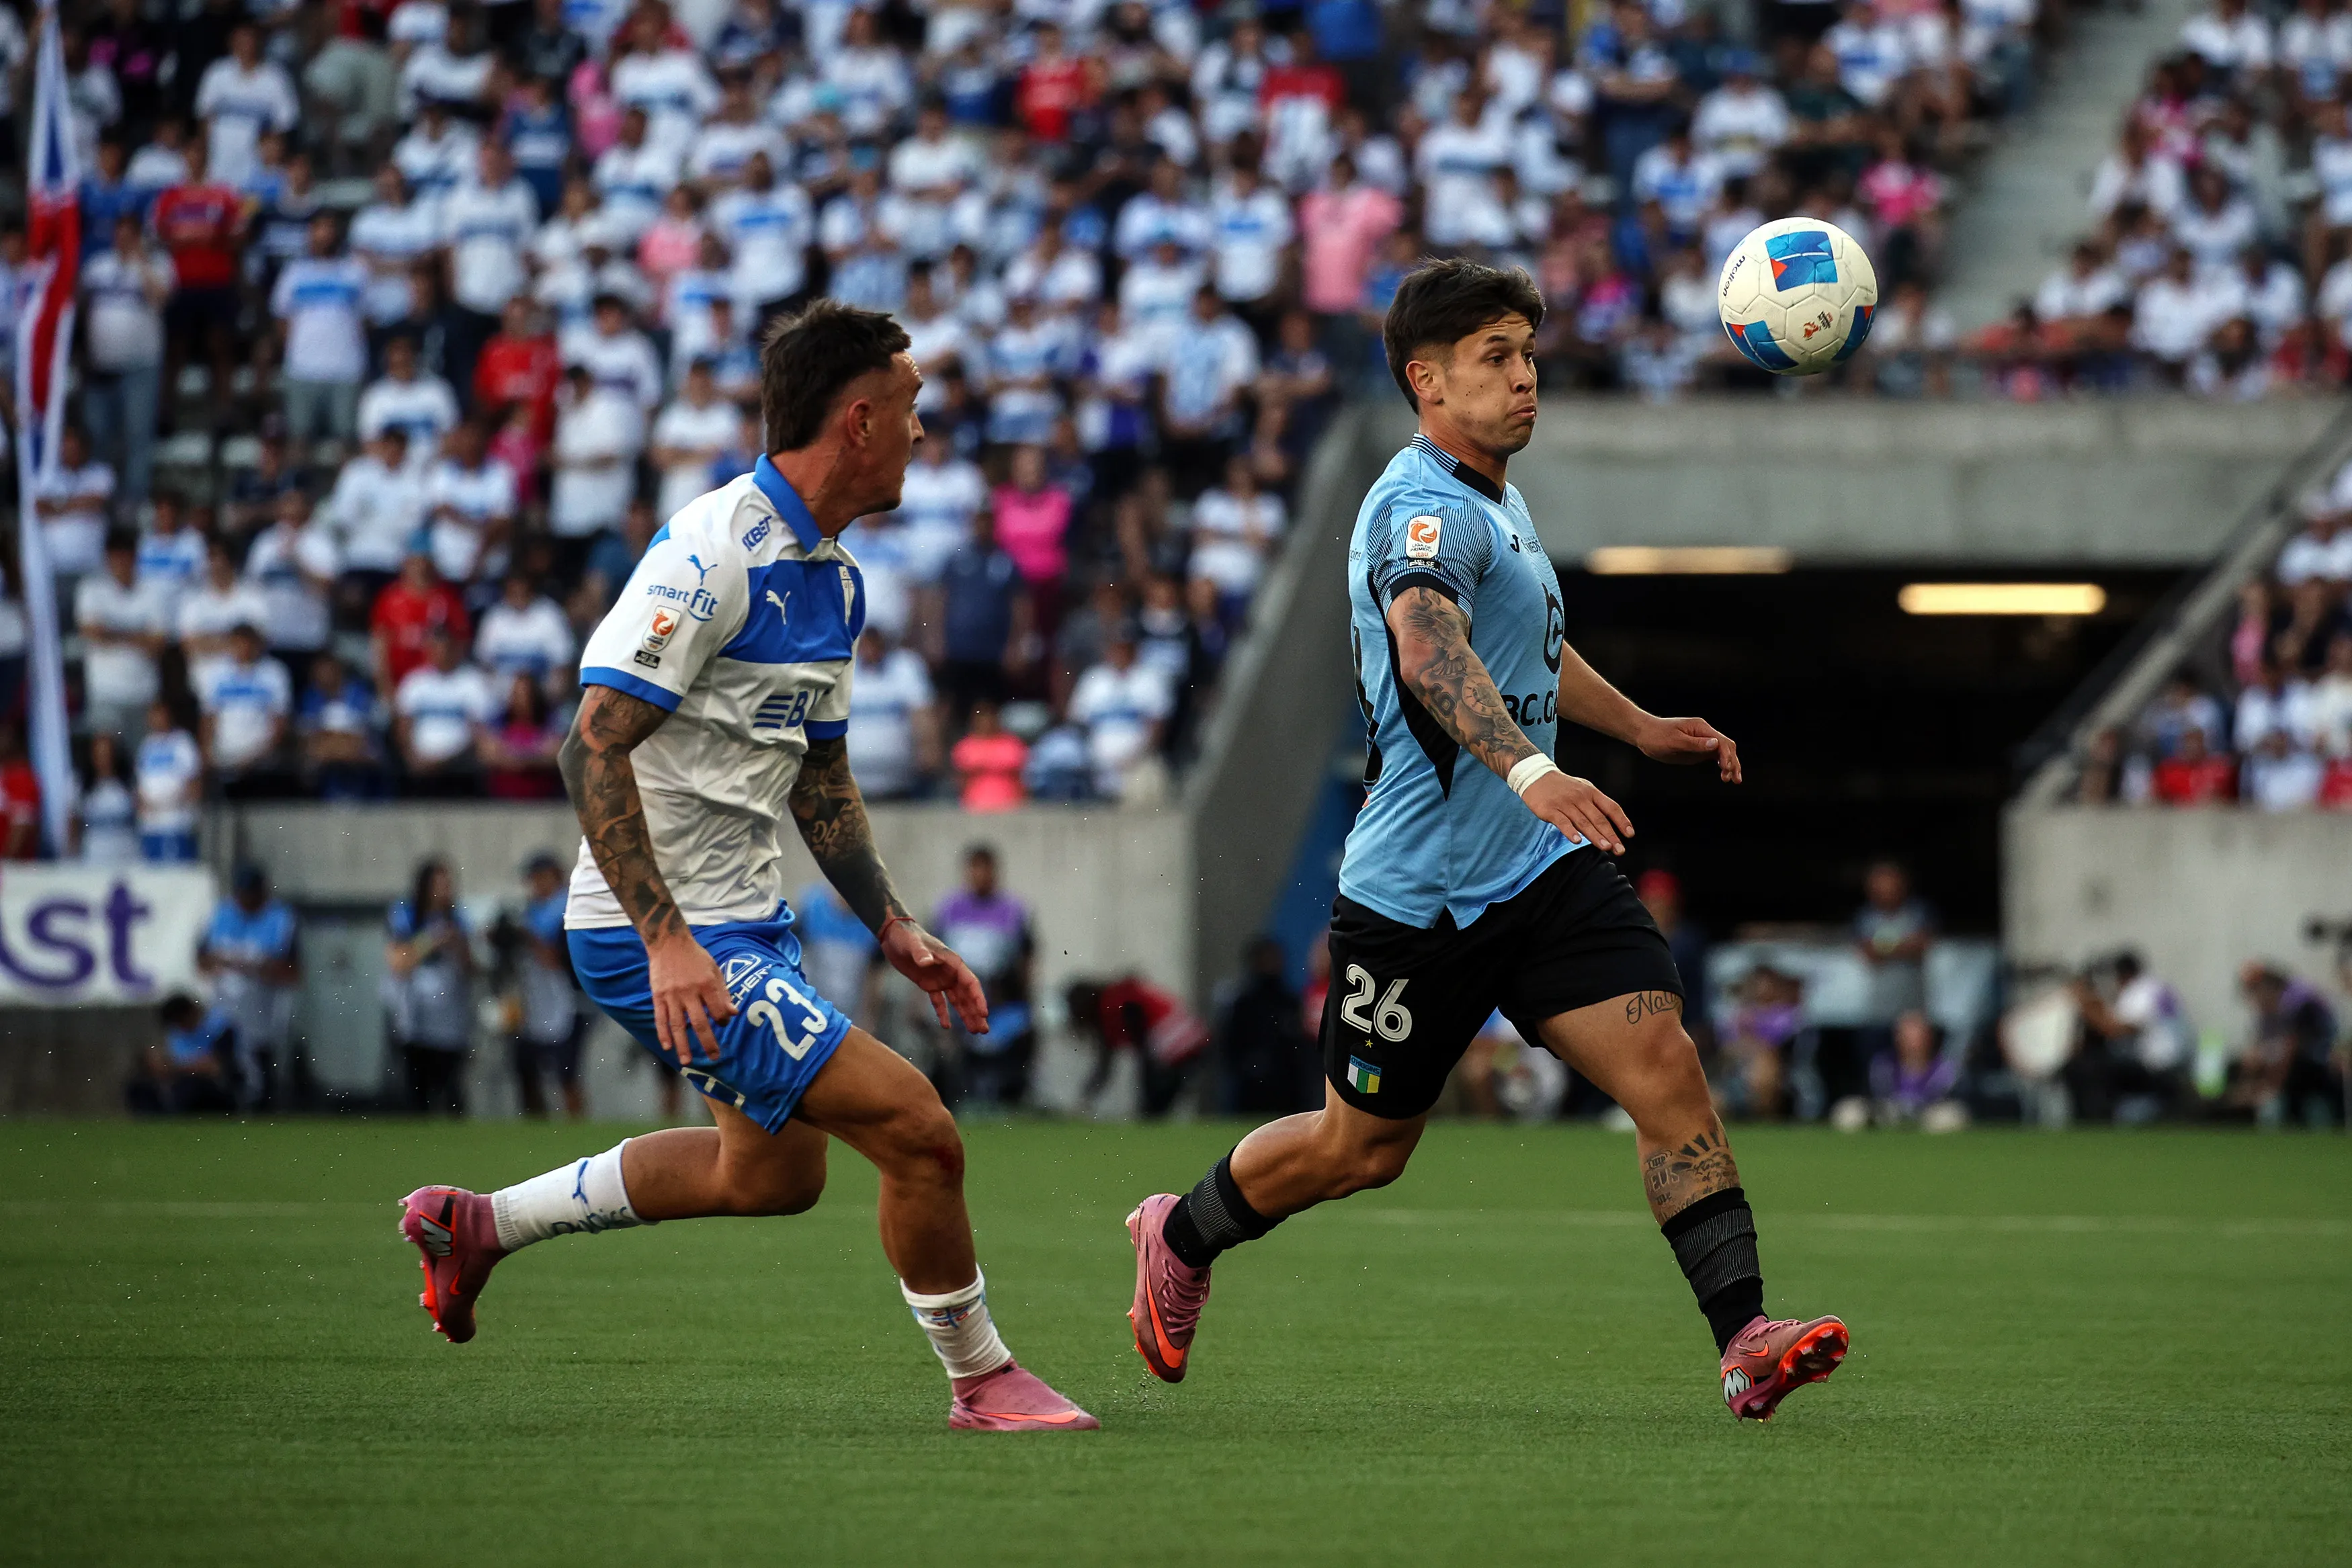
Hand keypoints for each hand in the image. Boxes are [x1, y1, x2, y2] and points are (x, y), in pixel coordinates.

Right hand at [646, 930, 731, 1064]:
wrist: (669, 943)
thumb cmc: (695, 957)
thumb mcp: (714, 970)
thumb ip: (723, 993)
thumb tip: (733, 1014)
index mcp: (707, 984)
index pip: (717, 1010)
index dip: (722, 1020)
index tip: (722, 1023)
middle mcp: (689, 992)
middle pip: (700, 1023)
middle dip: (708, 1042)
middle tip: (714, 1058)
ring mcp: (672, 995)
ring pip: (678, 1025)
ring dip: (683, 1045)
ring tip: (687, 1061)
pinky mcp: (658, 996)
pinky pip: (661, 1018)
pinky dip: (663, 1033)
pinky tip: (667, 1046)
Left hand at [881, 918, 989, 1033]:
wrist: (894, 935)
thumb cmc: (906, 936)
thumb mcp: (913, 944)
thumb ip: (921, 953)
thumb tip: (927, 962)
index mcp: (952, 962)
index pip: (970, 983)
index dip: (978, 999)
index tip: (984, 1014)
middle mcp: (950, 972)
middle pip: (967, 995)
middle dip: (976, 1012)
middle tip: (983, 1030)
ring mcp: (941, 979)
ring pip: (957, 1000)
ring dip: (965, 1014)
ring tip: (974, 1031)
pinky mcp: (928, 983)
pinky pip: (939, 1001)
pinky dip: (943, 1013)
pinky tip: (946, 1026)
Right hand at [1520, 769, 1633, 855]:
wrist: (1536, 776)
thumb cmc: (1563, 787)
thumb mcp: (1583, 789)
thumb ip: (1595, 805)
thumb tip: (1609, 826)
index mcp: (1591, 792)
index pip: (1611, 807)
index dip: (1622, 821)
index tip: (1629, 834)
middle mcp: (1581, 797)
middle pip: (1599, 818)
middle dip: (1611, 835)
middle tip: (1619, 850)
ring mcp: (1565, 803)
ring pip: (1583, 822)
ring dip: (1595, 836)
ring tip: (1605, 848)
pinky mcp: (1550, 809)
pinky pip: (1562, 822)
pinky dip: (1570, 831)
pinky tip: (1577, 841)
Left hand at [1635, 716, 1741, 782]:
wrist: (1644, 734)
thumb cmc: (1657, 736)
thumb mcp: (1674, 741)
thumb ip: (1695, 744)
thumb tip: (1715, 744)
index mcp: (1700, 728)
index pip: (1721, 741)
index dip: (1727, 755)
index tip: (1727, 768)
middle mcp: (1705, 733)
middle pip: (1726, 746)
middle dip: (1733, 762)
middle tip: (1734, 779)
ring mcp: (1702, 741)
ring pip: (1723, 752)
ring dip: (1730, 765)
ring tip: (1733, 780)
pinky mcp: (1698, 750)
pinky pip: (1715, 756)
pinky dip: (1722, 765)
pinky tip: (1725, 775)